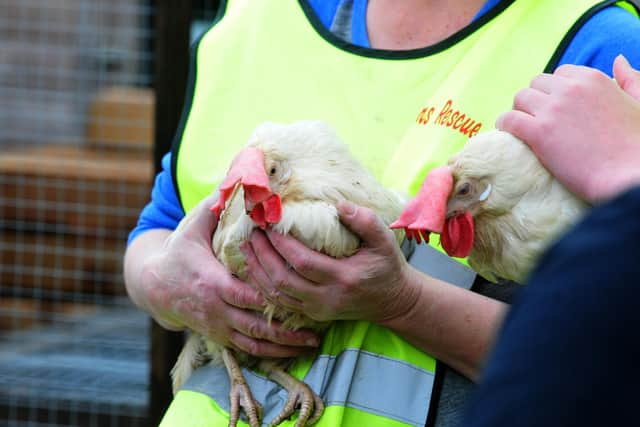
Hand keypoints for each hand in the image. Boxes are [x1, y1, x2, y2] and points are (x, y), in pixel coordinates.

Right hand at [132, 193, 318, 357]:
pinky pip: (245, 350)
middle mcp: (216, 309)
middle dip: (286, 332)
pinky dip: (267, 354)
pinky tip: (289, 353)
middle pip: (255, 325)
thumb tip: (241, 177)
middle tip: (316, 333)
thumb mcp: (195, 225)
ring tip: (309, 347)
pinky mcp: (218, 336)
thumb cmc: (180, 250)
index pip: (246, 294)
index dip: (272, 298)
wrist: (154, 285)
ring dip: (281, 348)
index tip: (299, 297)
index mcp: (213, 282)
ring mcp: (217, 326)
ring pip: (252, 343)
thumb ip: (218, 204)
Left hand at [240, 201, 419, 323]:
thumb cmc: (387, 267)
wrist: (393, 302)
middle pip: (282, 280)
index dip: (281, 244)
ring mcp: (318, 309)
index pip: (302, 262)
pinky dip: (263, 285)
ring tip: (248, 247)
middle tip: (253, 233)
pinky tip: (255, 268)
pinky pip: (280, 303)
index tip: (269, 224)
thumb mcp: (385, 241)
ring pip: (276, 295)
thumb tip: (339, 205)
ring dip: (258, 271)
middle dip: (262, 255)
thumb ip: (365, 221)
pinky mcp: (313, 314)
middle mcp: (327, 298)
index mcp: (343, 278)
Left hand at [496, 55, 639, 202]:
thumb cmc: (636, 146)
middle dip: (535, 99)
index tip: (554, 106)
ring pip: (520, 98)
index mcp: (594, 79)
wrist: (627, 176)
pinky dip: (504, 124)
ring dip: (519, 111)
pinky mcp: (538, 133)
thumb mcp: (639, 103)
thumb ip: (630, 79)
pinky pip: (509, 119)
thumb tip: (618, 60)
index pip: (560, 74)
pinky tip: (507, 132)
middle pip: (536, 84)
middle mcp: (571, 89)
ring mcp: (553, 110)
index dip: (554, 91)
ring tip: (522, 126)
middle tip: (536, 118)